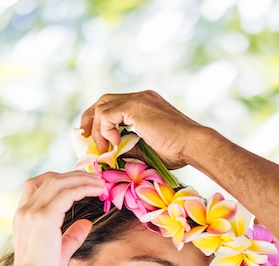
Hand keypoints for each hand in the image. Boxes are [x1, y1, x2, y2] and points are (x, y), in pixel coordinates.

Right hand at [11, 171, 103, 265]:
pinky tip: (97, 190)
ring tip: (100, 182)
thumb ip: (72, 235)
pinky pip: (67, 193)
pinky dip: (83, 188)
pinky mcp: (44, 216)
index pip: (36, 184)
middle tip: (95, 178)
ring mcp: (33, 211)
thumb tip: (87, 224)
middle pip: (50, 179)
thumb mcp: (59, 250)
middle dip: (74, 175)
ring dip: (81, 179)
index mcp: (23, 215)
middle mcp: (25, 209)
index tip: (77, 181)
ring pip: (59, 182)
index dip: (58, 178)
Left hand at [80, 91, 201, 168]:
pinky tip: (114, 144)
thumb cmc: (179, 152)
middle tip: (84, 140)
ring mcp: (138, 99)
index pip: (113, 106)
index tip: (94, 140)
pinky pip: (106, 114)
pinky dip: (105, 130)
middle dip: (90, 120)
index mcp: (145, 104)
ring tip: (103, 149)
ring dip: (97, 130)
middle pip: (103, 100)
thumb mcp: (147, 150)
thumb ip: (128, 148)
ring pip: (102, 106)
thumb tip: (110, 154)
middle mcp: (141, 97)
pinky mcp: (135, 106)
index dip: (100, 122)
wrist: (194, 145)